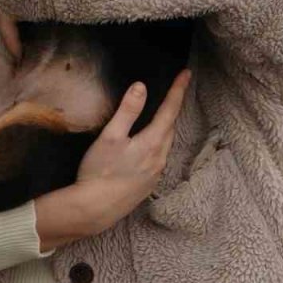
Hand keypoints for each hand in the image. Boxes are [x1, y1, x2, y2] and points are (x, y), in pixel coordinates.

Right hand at [34, 69, 191, 251]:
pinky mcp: (148, 185)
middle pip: (170, 126)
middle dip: (173, 108)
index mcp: (153, 142)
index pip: (170, 110)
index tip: (186, 73)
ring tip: (162, 116)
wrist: (95, 209)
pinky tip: (148, 146)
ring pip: (166, 143)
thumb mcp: (110, 137)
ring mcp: (156, 173)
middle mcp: (160, 158)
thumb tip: (141, 87)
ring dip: (166, 127)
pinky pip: (159, 158)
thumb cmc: (100, 171)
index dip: (178, 90)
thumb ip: (127, 111)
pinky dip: (158, 145)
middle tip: (174, 91)